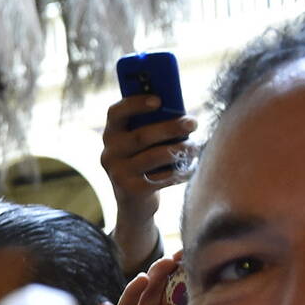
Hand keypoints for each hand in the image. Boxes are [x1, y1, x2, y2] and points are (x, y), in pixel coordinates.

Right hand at [95, 255, 200, 304]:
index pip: (190, 301)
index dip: (196, 284)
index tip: (205, 265)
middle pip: (170, 290)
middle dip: (177, 271)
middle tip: (186, 254)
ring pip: (149, 292)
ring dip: (156, 276)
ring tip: (164, 264)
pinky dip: (133, 291)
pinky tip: (141, 280)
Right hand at [101, 95, 196, 268]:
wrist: (134, 204)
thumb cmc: (144, 163)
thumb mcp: (142, 144)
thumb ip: (152, 126)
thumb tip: (181, 113)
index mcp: (111, 134)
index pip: (116, 113)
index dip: (135, 104)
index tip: (159, 100)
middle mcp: (109, 153)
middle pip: (142, 135)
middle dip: (171, 127)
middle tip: (193, 123)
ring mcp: (118, 173)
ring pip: (155, 156)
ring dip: (180, 149)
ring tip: (195, 147)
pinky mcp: (131, 191)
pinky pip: (162, 177)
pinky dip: (180, 171)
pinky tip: (190, 167)